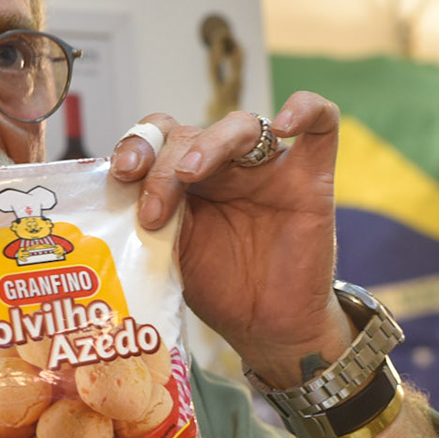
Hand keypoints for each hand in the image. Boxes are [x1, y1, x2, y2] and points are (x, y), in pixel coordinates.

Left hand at [109, 93, 348, 385]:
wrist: (267, 328)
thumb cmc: (220, 290)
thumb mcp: (171, 253)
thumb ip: (152, 219)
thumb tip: (116, 196)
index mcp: (187, 178)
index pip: (159, 136)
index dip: (136, 145)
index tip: (121, 176)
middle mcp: (226, 166)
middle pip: (190, 133)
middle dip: (162, 166)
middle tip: (151, 210)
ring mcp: (269, 169)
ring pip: (240, 125)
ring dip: (208, 144)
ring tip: (189, 174)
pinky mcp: (312, 181)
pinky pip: (322, 127)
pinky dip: (306, 110)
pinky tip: (283, 124)